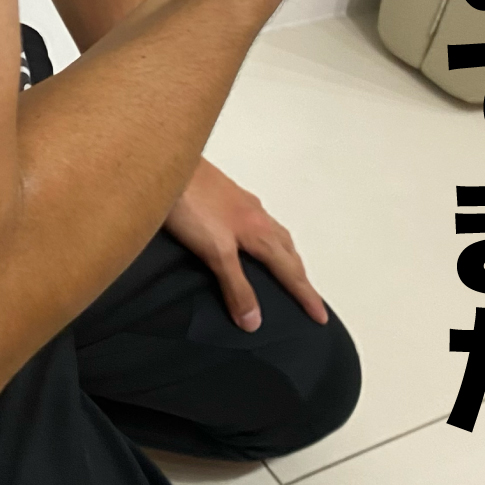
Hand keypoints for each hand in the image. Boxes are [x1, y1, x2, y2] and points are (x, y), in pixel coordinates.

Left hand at [164, 159, 328, 330]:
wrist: (164, 163)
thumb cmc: (188, 207)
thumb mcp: (214, 251)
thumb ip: (235, 285)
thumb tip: (255, 322)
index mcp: (259, 232)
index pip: (290, 271)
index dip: (306, 296)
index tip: (321, 318)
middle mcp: (256, 215)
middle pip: (287, 250)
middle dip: (299, 275)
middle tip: (308, 296)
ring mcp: (240, 202)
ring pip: (274, 232)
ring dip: (284, 254)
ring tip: (284, 269)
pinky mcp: (223, 193)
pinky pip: (256, 221)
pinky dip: (264, 237)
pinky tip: (249, 237)